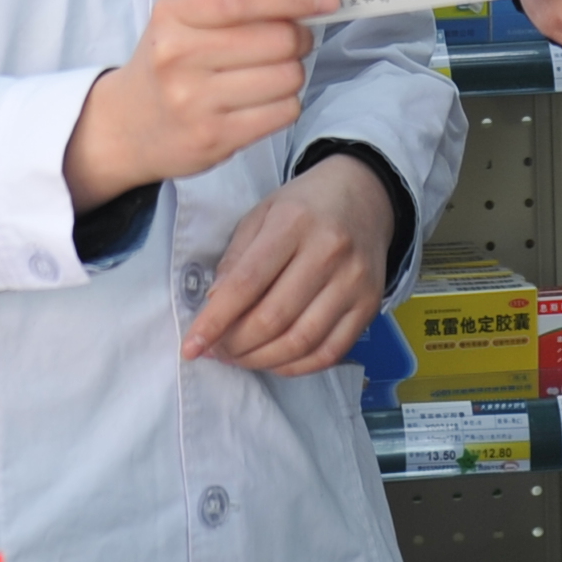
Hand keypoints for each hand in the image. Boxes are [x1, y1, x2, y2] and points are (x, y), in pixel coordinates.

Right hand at [64, 0, 333, 211]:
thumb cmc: (170, 59)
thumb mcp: (185, 14)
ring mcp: (195, 101)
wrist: (127, 125)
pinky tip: (266, 98)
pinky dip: (287, 102)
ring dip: (293, 72)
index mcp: (174, 12)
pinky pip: (283, 112)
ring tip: (274, 70)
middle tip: (295, 38)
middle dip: (299, 37)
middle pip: (277, 39)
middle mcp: (179, 56)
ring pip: (286, 77)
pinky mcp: (214, 138)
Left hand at [183, 155, 393, 375]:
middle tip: (215, 352)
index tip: (191, 346)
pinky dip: (295, 366)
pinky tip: (273, 360)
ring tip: (239, 358)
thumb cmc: (304, 206)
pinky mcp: (369, 304)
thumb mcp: (261, 214)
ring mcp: (353, 281)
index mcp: (293, 223)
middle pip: (273, 318)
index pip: (246, 283)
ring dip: (261, 360)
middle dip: (235, 345)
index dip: (215, 320)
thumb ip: (236, 258)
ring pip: (300, 341)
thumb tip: (213, 304)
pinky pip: (329, 352)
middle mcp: (329, 252)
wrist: (364, 194)